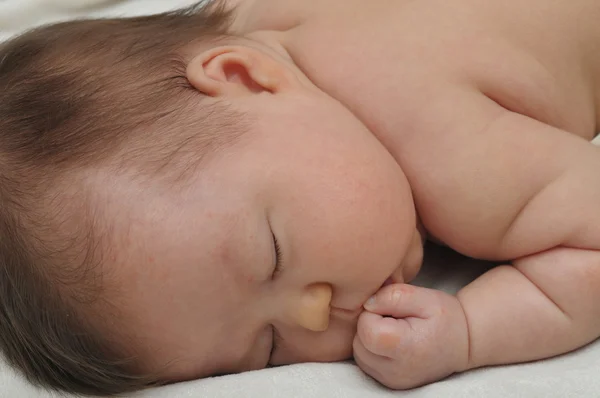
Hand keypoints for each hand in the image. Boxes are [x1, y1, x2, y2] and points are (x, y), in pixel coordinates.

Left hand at [353, 283, 469, 388]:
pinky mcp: (389, 383)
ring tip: (393, 329)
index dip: (373, 312)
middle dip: (369, 325)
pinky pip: (365, 362)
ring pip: (359, 353)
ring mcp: (391, 381)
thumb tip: (367, 304)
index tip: (392, 309)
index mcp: (404, 349)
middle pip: (359, 342)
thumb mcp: (424, 297)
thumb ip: (393, 296)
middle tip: (393, 318)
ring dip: (369, 337)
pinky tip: (390, 341)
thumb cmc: (445, 317)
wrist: (464, 344)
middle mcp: (395, 371)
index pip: (365, 328)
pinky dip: (371, 349)